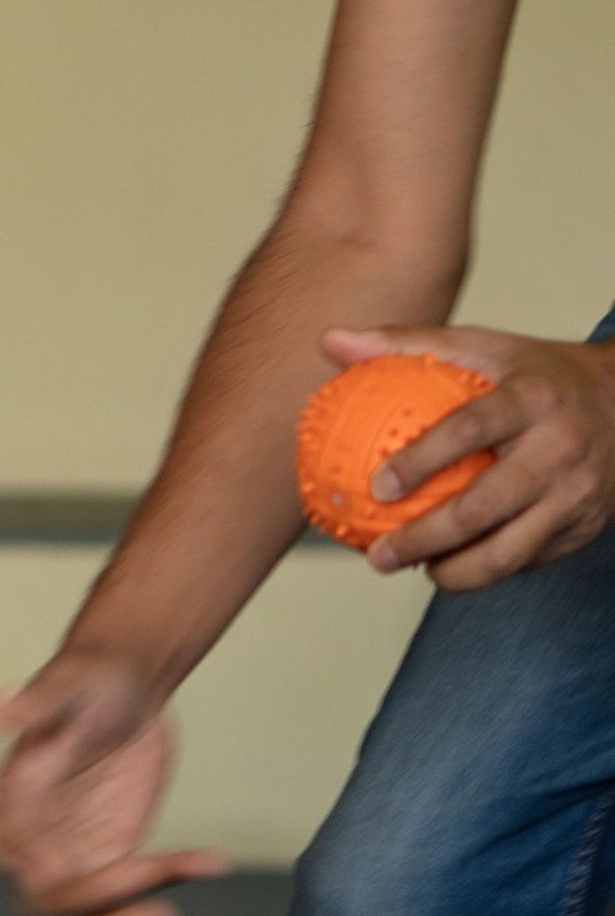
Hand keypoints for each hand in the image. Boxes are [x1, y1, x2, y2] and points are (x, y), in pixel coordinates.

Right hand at [0, 650, 229, 915]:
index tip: (110, 867)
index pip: (15, 863)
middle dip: (95, 908)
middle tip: (152, 887)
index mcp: (9, 802)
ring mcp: (69, 851)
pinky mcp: (108, 855)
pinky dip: (164, 888)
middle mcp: (32, 836)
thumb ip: (33, 707)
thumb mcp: (67, 687)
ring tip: (169, 912)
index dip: (53, 879)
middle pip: (45, 904)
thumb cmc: (90, 678)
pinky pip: (125, 896)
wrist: (127, 686)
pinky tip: (209, 862)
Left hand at [326, 325, 614, 590]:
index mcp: (533, 400)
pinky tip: (447, 566)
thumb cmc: (537, 374)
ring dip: (452, 572)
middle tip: (377, 555)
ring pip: (507, 552)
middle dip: (422, 540)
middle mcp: (560, 449)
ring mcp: (578, 494)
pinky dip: (484, 571)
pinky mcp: (585, 526)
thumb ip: (405, 344)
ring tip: (409, 570)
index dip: (420, 461)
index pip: (470, 430)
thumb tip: (329, 342)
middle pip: (482, 508)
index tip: (375, 488)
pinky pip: (527, 560)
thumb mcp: (483, 345)